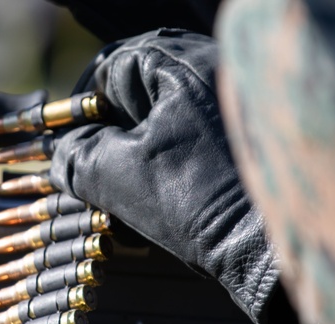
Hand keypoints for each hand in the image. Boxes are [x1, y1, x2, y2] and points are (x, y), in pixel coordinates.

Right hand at [50, 29, 309, 323]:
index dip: (81, 108)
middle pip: (142, 94)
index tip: (66, 144)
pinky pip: (196, 144)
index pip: (111, 67)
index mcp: (182, 65)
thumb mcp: (120, 178)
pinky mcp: (248, 145)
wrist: (273, 248)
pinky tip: (162, 203)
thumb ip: (78, 157)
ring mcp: (236, 108)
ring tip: (125, 197)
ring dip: (140, 157)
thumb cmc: (200, 202)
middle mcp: (216, 72)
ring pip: (168, 122)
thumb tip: (60, 155)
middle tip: (93, 173)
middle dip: (112, 136)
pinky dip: (171, 169)